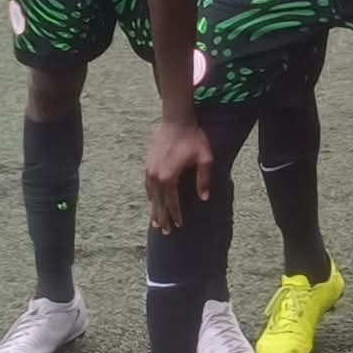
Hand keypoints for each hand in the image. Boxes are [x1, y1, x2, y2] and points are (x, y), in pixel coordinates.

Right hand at [145, 117, 213, 234]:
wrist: (176, 121)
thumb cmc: (193, 138)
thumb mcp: (205, 158)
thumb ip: (204, 179)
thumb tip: (204, 198)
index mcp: (169, 177)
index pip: (172, 202)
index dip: (176, 215)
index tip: (180, 225)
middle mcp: (156, 177)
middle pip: (159, 203)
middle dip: (163, 218)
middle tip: (166, 232)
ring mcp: (149, 171)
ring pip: (151, 196)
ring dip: (154, 209)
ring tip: (156, 223)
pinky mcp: (148, 165)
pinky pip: (148, 186)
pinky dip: (151, 197)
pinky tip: (153, 201)